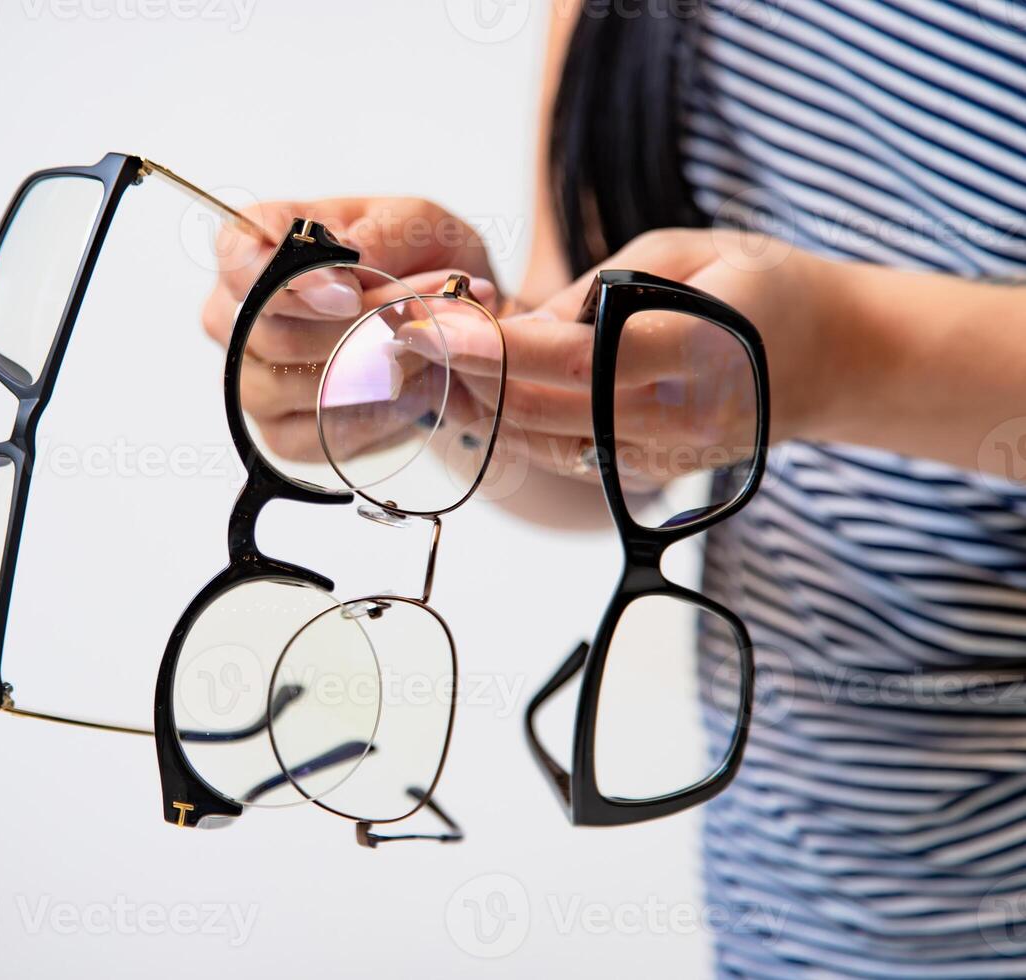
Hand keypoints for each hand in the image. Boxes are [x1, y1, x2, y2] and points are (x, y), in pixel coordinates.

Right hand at [201, 198, 498, 461]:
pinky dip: (374, 415)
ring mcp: (253, 378)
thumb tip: (336, 275)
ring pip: (292, 389)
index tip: (349, 295)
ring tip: (421, 347)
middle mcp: (238, 314)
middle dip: (356, 329)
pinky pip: (316, 435)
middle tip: (416, 314)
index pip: (237, 260)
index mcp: (258, 245)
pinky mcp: (282, 432)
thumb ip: (376, 238)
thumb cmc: (419, 263)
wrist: (453, 322)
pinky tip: (406, 390)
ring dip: (371, 371)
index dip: (288, 284)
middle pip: (270, 335)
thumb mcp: (416, 225)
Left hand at [435, 228, 839, 488]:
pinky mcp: (653, 477)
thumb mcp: (687, 251)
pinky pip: (565, 458)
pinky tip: (477, 390)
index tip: (430, 325)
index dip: (494, 350)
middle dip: (467, 375)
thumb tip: (518, 329)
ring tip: (431, 358)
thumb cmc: (763, 286)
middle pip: (547, 413)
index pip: (575, 363)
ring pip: (546, 446)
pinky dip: (513, 427)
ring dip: (479, 405)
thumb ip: (599, 289)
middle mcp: (682, 421)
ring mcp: (668, 459)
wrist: (837, 358)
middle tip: (406, 334)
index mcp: (701, 352)